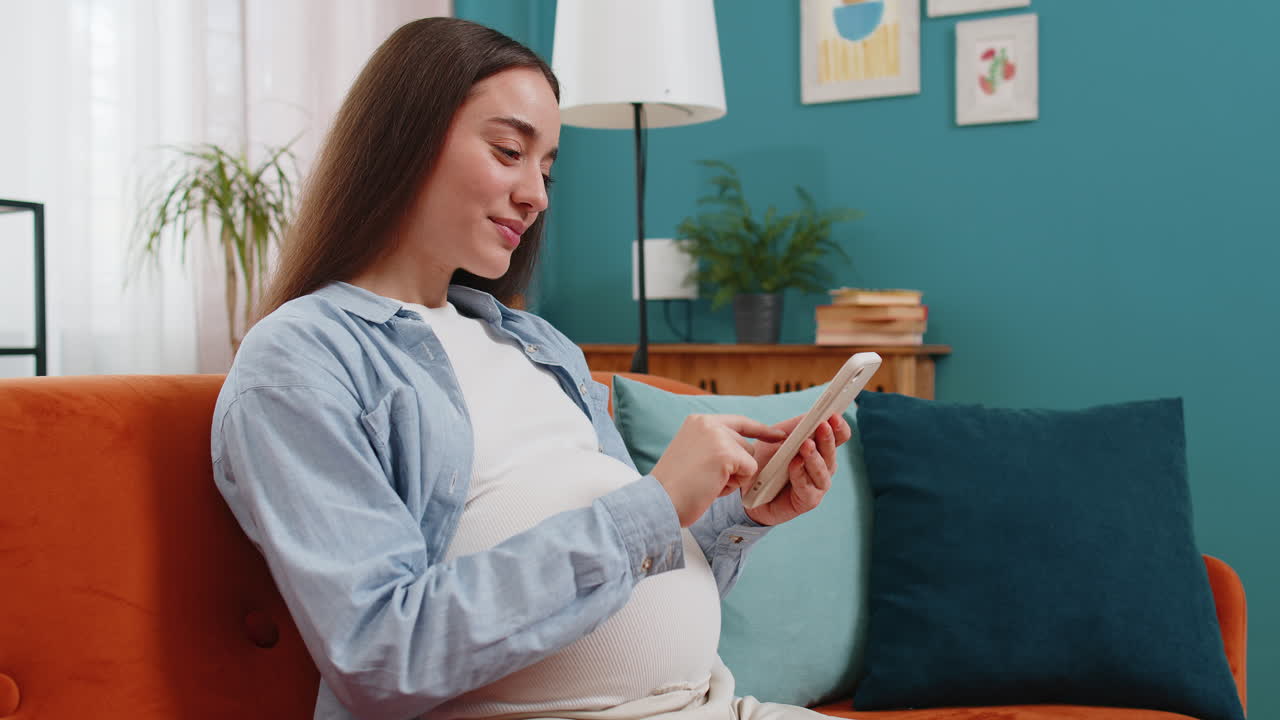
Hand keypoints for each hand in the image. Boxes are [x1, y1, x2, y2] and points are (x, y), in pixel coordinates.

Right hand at [652, 415, 786, 526]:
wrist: (659, 502)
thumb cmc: (674, 487)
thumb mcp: (692, 455)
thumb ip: (714, 447)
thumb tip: (744, 454)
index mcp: (697, 421)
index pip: (738, 422)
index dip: (760, 430)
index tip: (778, 435)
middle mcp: (708, 423)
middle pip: (746, 446)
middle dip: (736, 469)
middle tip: (707, 479)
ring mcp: (718, 436)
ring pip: (750, 460)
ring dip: (734, 478)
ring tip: (707, 482)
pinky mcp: (726, 453)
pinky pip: (749, 471)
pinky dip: (734, 485)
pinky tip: (713, 486)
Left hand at [743, 413, 852, 526]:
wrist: (750, 489)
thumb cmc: (768, 460)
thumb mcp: (778, 437)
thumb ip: (795, 427)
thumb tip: (811, 414)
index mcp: (822, 448)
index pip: (839, 436)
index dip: (839, 426)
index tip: (835, 415)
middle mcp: (825, 466)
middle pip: (832, 451)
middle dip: (827, 438)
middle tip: (823, 425)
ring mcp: (818, 485)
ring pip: (822, 470)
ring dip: (814, 456)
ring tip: (807, 445)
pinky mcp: (808, 501)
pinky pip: (807, 487)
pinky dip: (800, 474)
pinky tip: (795, 463)